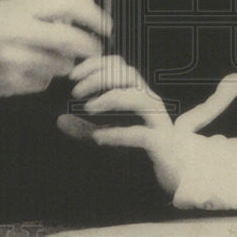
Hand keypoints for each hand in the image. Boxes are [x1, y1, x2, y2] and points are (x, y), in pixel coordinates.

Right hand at [0, 0, 109, 104]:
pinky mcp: (14, 83)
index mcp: (20, 7)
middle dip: (91, 46)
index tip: (108, 26)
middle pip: (73, 41)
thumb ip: (48, 6)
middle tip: (96, 48)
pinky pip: (45, 81)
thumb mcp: (11, 6)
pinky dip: (43, 76)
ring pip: (63, 65)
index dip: (95, 17)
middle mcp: (20, 32)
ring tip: (44, 55)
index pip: (69, 6)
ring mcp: (17, 60)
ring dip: (63, 62)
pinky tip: (25, 68)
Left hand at [59, 58, 236, 195]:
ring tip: (87, 108)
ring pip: (138, 98)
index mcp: (139, 93)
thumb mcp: (109, 135)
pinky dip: (117, 134)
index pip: (119, 65)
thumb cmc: (143, 148)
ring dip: (110, 99)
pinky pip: (140, 134)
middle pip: (128, 75)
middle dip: (98, 79)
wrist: (177, 172)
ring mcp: (158, 121)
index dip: (95, 64)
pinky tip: (98, 138)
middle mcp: (151, 101)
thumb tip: (60, 120)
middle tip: (75, 93)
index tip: (72, 75)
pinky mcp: (161, 143)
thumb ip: (85, 128)